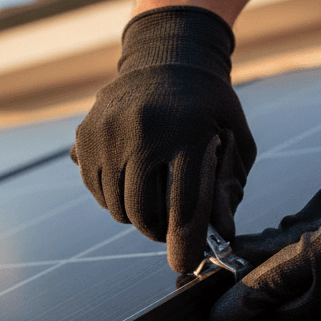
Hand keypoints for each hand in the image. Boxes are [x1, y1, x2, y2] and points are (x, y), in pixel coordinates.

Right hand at [70, 6, 256, 272]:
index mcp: (187, 133)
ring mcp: (108, 132)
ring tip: (152, 196)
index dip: (183, 243)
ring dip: (134, 214)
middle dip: (156, 230)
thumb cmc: (209, 106)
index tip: (183, 264)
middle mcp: (143, 131)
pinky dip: (112, 195)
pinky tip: (132, 176)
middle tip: (169, 226)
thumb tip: (222, 233)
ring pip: (114, 206)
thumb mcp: (235, 139)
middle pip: (141, 213)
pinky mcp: (84, 135)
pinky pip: (95, 189)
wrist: (167, 56)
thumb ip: (229, 187)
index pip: (183, 206)